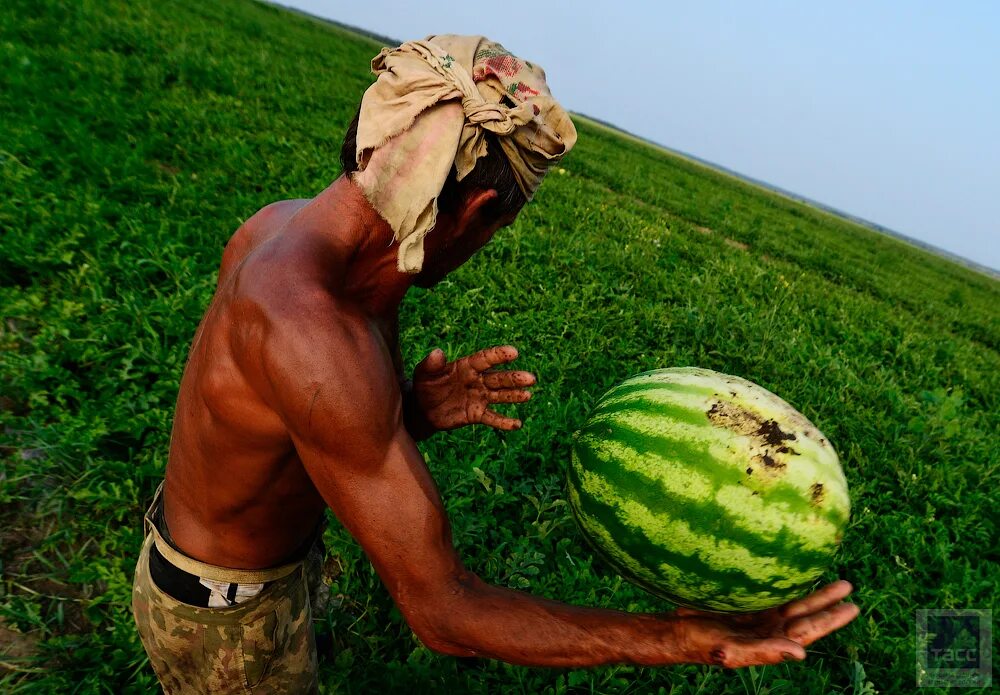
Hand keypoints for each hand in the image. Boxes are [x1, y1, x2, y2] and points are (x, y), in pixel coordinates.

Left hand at [411, 345, 535, 431]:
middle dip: (514, 378)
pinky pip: (492, 418)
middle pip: (498, 378)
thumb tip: (437, 352)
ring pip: (500, 396)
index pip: (485, 359)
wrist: (421, 409)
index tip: (514, 352)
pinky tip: (517, 424)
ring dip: (514, 396)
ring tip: (528, 396)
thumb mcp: (423, 373)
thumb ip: (431, 364)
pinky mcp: (476, 414)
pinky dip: (504, 422)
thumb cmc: (424, 386)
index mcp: (467, 366)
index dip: (499, 355)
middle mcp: (477, 380)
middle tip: (531, 378)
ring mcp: (479, 397)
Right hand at [675, 580, 859, 667]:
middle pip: (805, 614)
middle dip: (827, 602)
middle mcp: (769, 628)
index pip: (808, 629)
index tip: (851, 606)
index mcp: (771, 642)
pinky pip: (773, 594)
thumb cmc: (702, 645)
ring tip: (832, 580)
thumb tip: (802, 654)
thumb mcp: (733, 651)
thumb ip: (766, 652)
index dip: (830, 618)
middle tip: (848, 586)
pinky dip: (787, 585)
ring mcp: (758, 616)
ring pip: (792, 603)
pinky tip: (794, 575)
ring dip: (812, 593)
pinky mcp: (745, 604)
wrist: (676, 633)